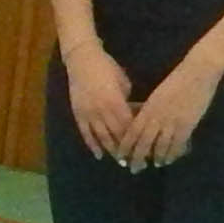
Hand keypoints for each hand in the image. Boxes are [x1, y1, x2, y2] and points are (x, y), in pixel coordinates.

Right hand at [59, 47, 137, 161]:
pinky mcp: (78, 114)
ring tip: (121, 162)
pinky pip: (86, 133)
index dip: (136, 139)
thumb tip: (133, 116)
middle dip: (126, 149)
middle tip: (136, 161)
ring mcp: (88, 114)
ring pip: (101, 138)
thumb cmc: (107, 68)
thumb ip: (127, 102)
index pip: (128, 126)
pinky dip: (92, 146)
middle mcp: (102, 111)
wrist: (82, 60)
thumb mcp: (124, 83)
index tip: (145, 148)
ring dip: (112, 151)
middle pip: (116, 135)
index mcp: (115, 102)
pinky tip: (99, 155)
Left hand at [120, 62, 217, 167]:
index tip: (120, 156)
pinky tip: (169, 160)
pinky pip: (177, 144)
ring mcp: (171, 122)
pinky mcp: (186, 125)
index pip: (132, 132)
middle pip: (143, 142)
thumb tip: (144, 121)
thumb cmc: (177, 80)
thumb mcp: (158, 95)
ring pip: (160, 146)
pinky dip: (172, 154)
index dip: (125, 146)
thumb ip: (151, 109)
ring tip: (154, 165)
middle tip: (133, 169)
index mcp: (147, 109)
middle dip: (137, 157)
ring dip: (156, 157)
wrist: (197, 73)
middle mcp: (156, 118)